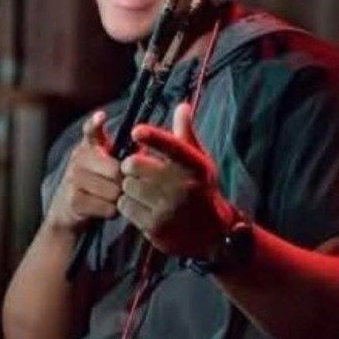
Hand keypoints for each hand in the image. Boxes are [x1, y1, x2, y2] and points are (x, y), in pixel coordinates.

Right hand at [44, 110, 121, 232]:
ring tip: (112, 197)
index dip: (95, 124)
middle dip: (124, 181)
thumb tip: (147, 146)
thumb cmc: (96, 182)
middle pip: (115, 170)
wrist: (67, 209)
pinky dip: (111, 211)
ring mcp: (73, 179)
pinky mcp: (74, 200)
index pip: (90, 131)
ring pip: (113, 191)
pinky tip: (105, 208)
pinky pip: (107, 207)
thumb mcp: (106, 163)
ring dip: (119, 198)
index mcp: (88, 146)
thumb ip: (125, 153)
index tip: (101, 117)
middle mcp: (78, 159)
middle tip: (123, 185)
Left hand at [118, 103, 233, 258]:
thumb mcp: (198, 161)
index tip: (136, 131)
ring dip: (128, 186)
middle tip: (136, 169)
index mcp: (194, 166)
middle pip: (133, 165)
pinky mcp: (155, 227)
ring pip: (126, 187)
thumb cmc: (200, 188)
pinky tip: (141, 205)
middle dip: (130, 165)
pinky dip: (128, 205)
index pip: (172, 146)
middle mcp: (183, 187)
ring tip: (141, 189)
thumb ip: (185, 134)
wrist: (213, 233)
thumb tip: (182, 105)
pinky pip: (125, 207)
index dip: (153, 137)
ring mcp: (169, 209)